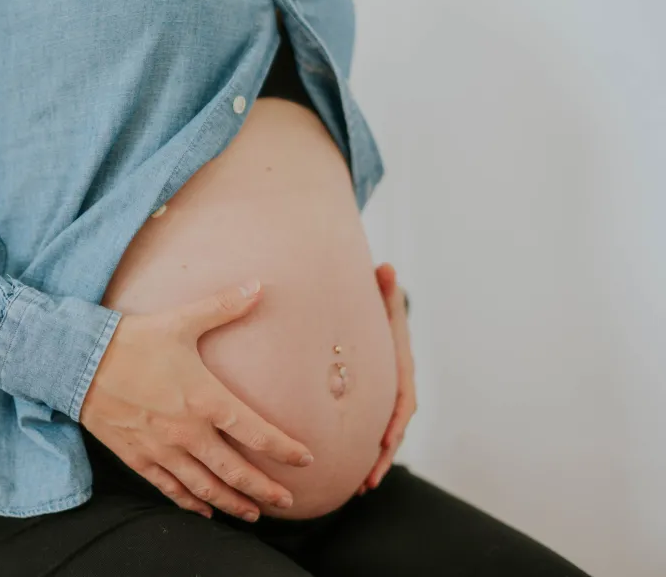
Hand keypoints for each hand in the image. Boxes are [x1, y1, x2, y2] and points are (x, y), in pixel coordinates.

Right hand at [80, 278, 313, 521]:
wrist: (77, 361)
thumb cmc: (132, 339)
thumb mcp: (181, 320)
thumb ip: (223, 307)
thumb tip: (259, 286)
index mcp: (204, 399)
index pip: (256, 432)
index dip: (284, 449)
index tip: (306, 459)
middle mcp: (187, 431)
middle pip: (235, 471)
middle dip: (264, 490)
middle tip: (287, 503)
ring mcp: (161, 449)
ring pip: (205, 487)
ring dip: (232, 503)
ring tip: (252, 514)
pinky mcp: (137, 457)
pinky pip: (169, 488)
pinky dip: (190, 503)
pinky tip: (204, 511)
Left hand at [358, 263, 416, 494]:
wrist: (376, 314)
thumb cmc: (378, 306)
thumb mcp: (383, 298)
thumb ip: (384, 287)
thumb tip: (385, 267)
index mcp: (401, 367)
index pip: (403, 398)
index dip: (396, 421)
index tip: (387, 440)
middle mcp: (396, 387)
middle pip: (395, 426)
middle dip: (385, 453)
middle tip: (370, 477)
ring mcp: (385, 399)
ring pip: (384, 436)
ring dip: (375, 461)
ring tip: (361, 486)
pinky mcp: (371, 405)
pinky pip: (371, 433)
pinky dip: (364, 454)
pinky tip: (351, 478)